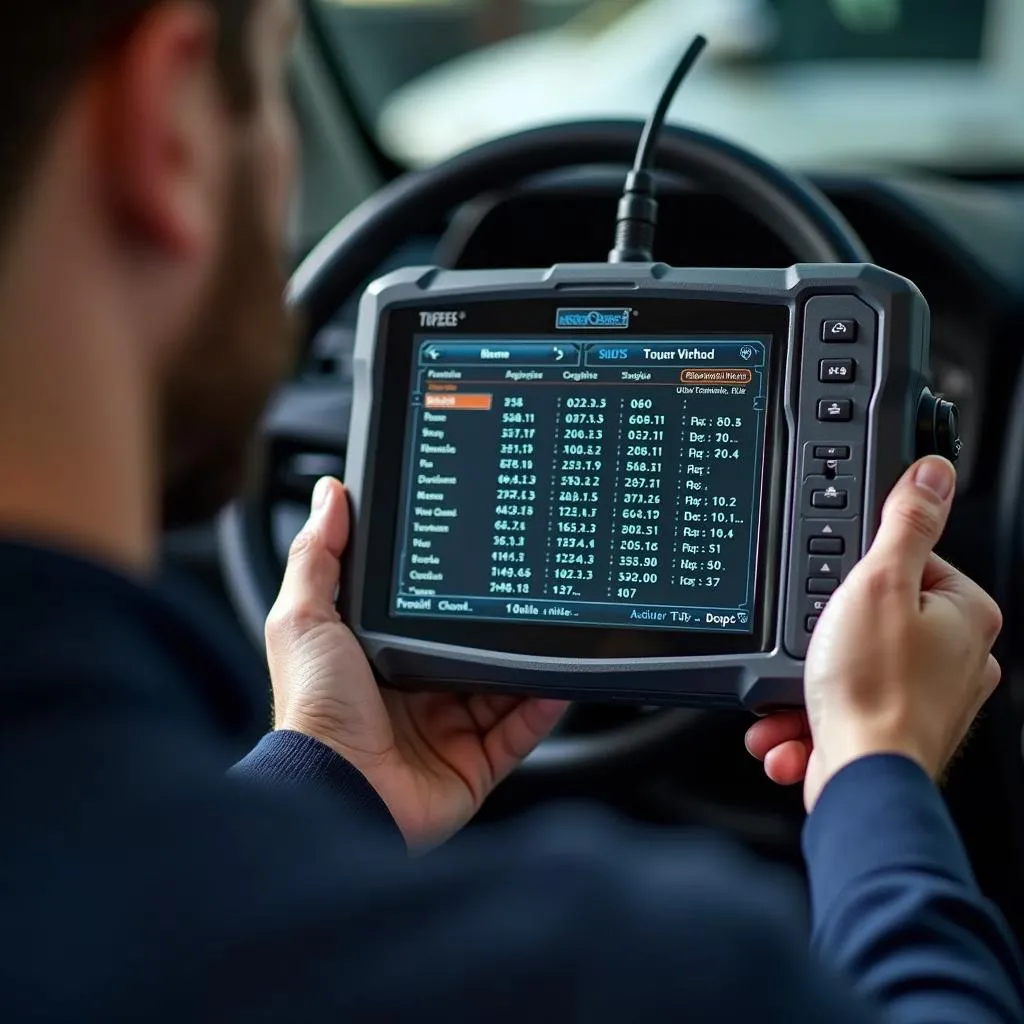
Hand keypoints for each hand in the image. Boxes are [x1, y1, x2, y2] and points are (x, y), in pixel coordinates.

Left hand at [265, 477, 567, 849]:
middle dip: (498, 626)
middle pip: (469, 651)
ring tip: (552, 629)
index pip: (425, 616)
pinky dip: (542, 707)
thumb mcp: (304, 619)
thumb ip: (319, 556)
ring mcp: (445, 730)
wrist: (333, 790)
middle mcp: (414, 694)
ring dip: (527, 663)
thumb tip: (331, 496)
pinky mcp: (472, 764)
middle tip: (526, 591)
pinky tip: (557, 680)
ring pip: (503, 688)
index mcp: (378, 658)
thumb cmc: (312, 711)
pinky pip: (519, 732)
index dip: (451, 590)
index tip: (476, 558)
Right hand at [746, 456, 1001, 810]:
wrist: (863, 779)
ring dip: (809, 682)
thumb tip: (933, 474)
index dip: (859, 575)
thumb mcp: (880, 582)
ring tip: (799, 692)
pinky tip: (798, 723)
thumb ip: (906, 523)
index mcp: (966, 614)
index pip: (908, 564)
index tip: (836, 594)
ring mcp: (929, 699)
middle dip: (823, 638)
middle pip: (871, 617)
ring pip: (851, 666)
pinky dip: (813, 715)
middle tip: (810, 647)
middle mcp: (958, 657)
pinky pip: (845, 706)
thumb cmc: (876, 690)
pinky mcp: (896, 731)